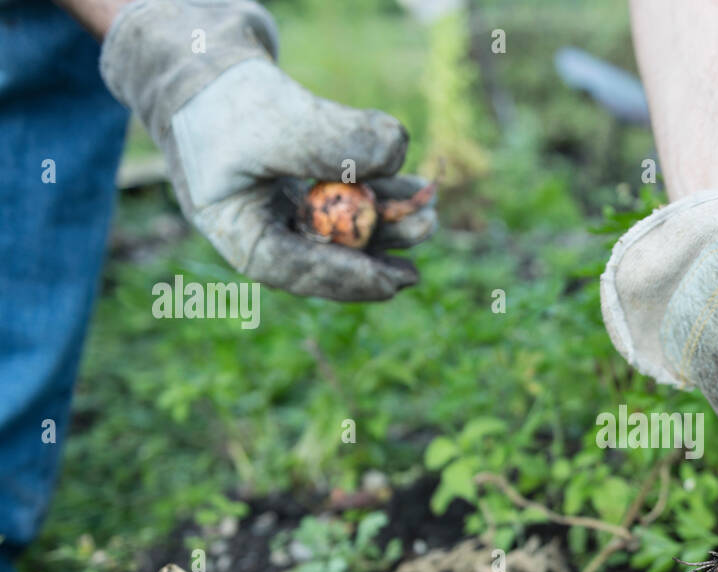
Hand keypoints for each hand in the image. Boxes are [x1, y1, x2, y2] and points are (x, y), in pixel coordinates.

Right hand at [100, 0, 434, 299]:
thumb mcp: (274, 117)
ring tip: (430, 209)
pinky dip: (381, 191)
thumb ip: (331, 140)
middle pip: (329, 253)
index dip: (349, 277)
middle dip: (382, 244)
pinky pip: (349, 198)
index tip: (395, 278)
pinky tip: (415, 186)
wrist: (197, 57)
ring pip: (346, 227)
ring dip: (389, 218)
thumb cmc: (220, 93)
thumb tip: (396, 154)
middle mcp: (264, 227)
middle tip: (425, 228)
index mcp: (237, 231)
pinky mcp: (305, 183)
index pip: (296, 270)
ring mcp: (286, 206)